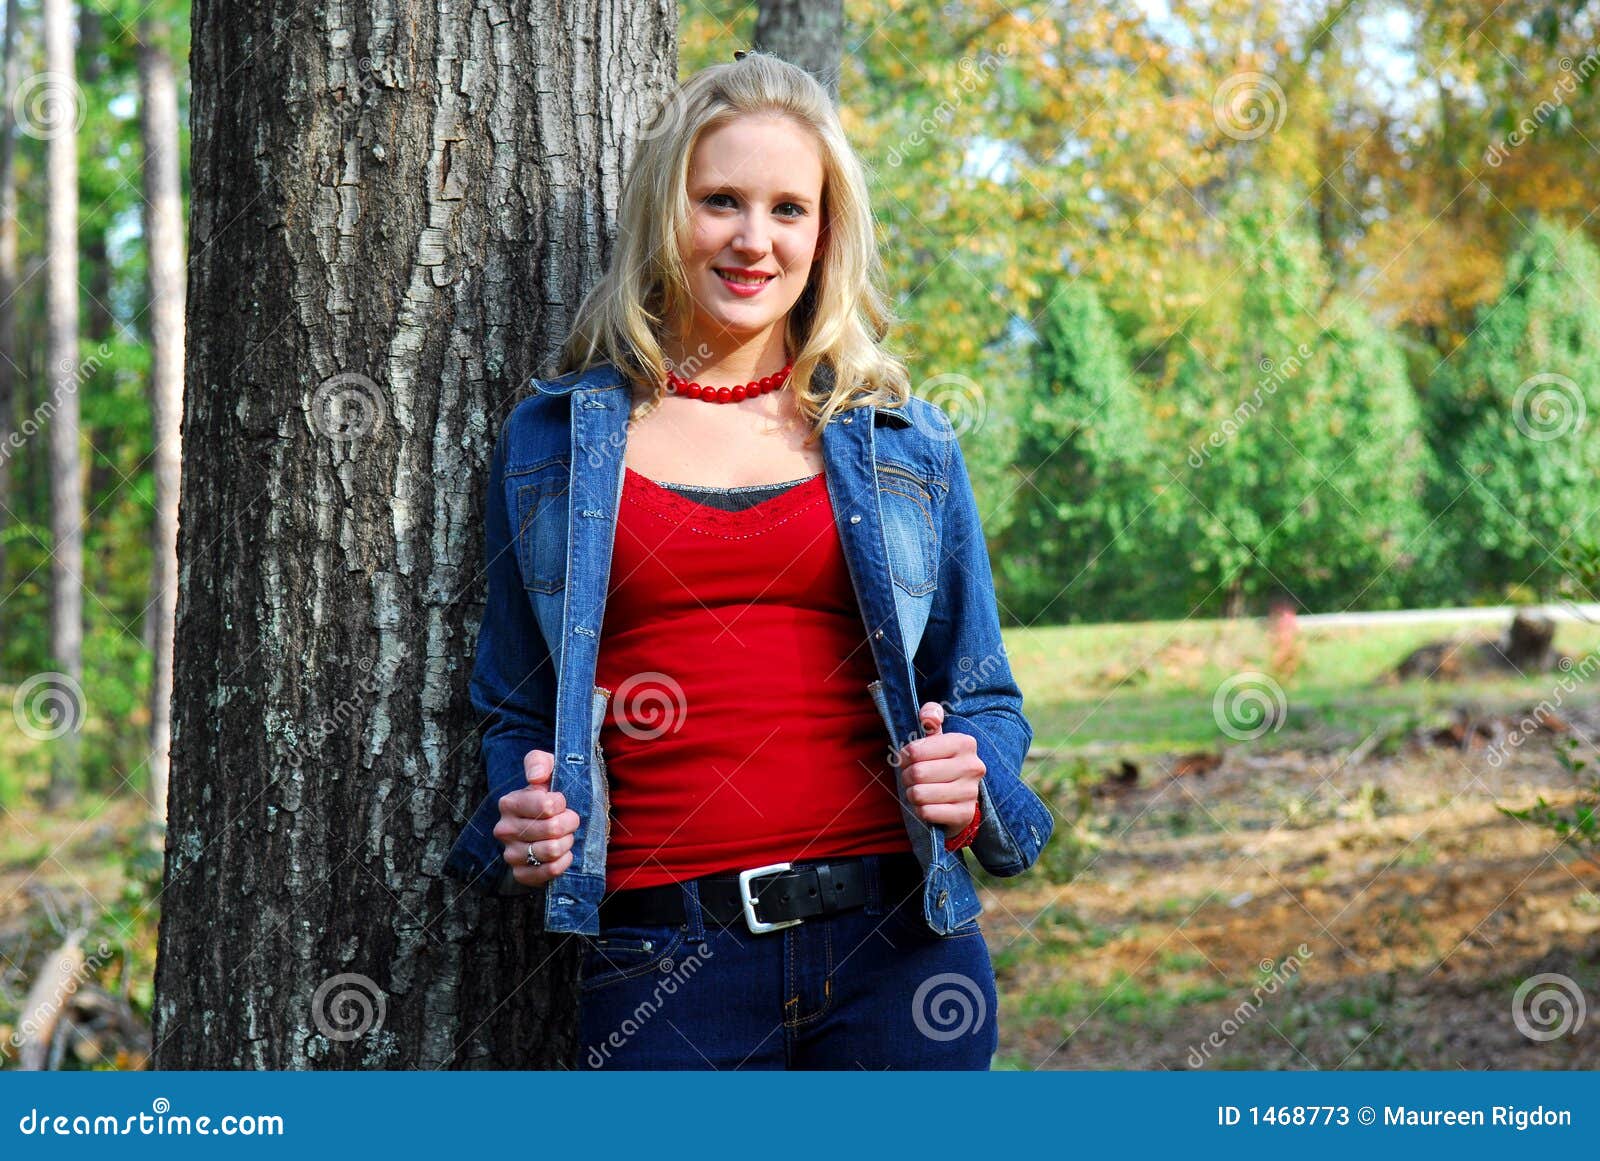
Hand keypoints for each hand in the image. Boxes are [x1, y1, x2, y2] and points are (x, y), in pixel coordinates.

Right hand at [493, 749, 580, 886]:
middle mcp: (504, 830)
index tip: (562, 802)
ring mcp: (511, 854)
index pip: (546, 806)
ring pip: (552, 850)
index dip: (562, 804)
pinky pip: (549, 871)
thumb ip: (539, 763)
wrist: (554, 822)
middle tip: (569, 820)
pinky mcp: (521, 874)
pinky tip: (564, 854)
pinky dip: (563, 863)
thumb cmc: (551, 792)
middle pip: (552, 829)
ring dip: (567, 842)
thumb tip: (536, 778)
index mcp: (509, 803)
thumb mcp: (547, 768)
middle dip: (569, 823)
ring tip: (565, 836)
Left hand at [897, 702, 982, 832]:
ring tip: (919, 791)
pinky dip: (920, 810)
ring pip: (919, 794)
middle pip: (917, 773)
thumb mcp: (937, 738)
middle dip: (906, 777)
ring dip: (912, 794)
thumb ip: (931, 717)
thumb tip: (929, 716)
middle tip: (910, 778)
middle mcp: (972, 766)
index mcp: (964, 743)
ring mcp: (971, 792)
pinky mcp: (965, 814)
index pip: (915, 750)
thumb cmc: (942, 763)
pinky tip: (927, 805)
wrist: (961, 797)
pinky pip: (927, 812)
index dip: (904, 757)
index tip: (908, 760)